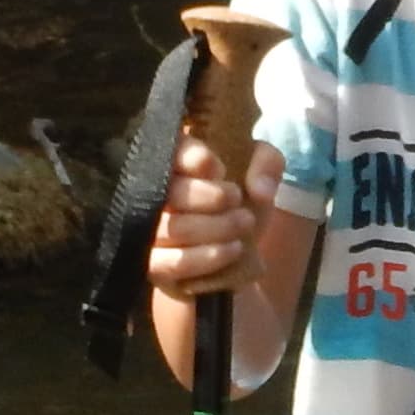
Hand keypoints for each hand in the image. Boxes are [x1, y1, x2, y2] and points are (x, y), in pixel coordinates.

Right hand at [148, 135, 284, 296]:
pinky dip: (207, 257)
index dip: (196, 158)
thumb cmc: (239, 198)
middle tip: (239, 200)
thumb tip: (260, 190)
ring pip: (173, 229)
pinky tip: (234, 249)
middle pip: (170, 192)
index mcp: (173, 160)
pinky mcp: (153, 264)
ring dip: (217, 228)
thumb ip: (267, 164)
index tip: (221, 170)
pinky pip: (173, 263)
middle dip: (213, 197)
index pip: (169, 150)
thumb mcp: (259, 170)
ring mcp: (148, 231)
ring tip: (245, 223)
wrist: (236, 246)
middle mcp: (151, 193)